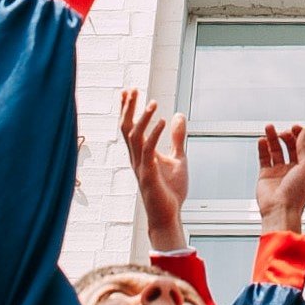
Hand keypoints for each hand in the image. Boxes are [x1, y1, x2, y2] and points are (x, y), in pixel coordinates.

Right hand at [120, 89, 189, 251]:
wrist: (169, 215)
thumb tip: (178, 115)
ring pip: (135, 137)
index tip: (128, 91)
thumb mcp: (178, 158)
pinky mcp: (149, 175)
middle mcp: (137, 158)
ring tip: (153, 103)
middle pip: (126, 129)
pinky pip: (148, 151)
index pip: (130, 127)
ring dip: (143, 119)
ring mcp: (141, 166)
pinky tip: (163, 121)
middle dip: (128, 109)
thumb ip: (177, 138)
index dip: (128, 109)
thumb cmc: (171, 190)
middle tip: (132, 89)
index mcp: (141, 154)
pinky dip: (155, 134)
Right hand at [255, 124, 304, 235]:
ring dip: (273, 137)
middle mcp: (294, 169)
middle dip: (288, 136)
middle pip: (292, 146)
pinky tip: (262, 139)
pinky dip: (262, 147)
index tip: (296, 127)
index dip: (302, 135)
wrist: (280, 210)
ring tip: (269, 127)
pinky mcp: (266, 175)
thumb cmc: (297, 193)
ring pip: (276, 150)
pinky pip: (264, 158)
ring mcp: (280, 172)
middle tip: (284, 132)